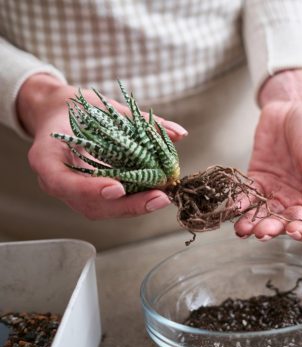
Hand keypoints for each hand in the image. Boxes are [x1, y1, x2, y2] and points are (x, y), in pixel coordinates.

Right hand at [17, 74, 187, 218]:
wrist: (60, 114)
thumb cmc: (76, 108)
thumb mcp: (101, 106)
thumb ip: (139, 121)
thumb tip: (180, 133)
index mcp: (46, 157)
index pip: (61, 181)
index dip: (88, 189)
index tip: (117, 188)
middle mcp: (56, 180)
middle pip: (88, 205)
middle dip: (126, 205)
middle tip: (158, 197)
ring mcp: (71, 191)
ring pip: (100, 210)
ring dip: (133, 207)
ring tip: (161, 197)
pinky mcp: (85, 194)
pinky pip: (108, 204)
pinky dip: (132, 201)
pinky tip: (153, 195)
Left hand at [235, 70, 301, 240]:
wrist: (289, 111)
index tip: (295, 232)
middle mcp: (295, 199)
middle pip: (283, 221)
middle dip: (272, 228)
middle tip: (262, 232)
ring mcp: (275, 191)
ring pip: (263, 213)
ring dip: (252, 222)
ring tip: (244, 230)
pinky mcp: (257, 181)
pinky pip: (248, 196)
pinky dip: (240, 203)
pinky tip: (235, 208)